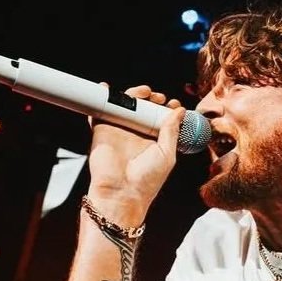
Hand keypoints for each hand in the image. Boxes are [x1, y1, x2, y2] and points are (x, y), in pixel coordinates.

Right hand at [86, 85, 187, 221]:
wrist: (121, 192)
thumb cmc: (147, 180)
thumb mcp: (167, 154)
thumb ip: (172, 131)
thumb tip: (180, 111)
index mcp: (154, 141)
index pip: (161, 119)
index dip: (168, 109)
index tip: (174, 105)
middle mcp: (137, 134)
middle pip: (144, 108)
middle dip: (152, 99)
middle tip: (159, 98)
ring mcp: (120, 130)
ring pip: (126, 105)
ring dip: (134, 94)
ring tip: (144, 92)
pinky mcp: (102, 129)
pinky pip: (101, 109)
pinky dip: (103, 97)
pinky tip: (108, 88)